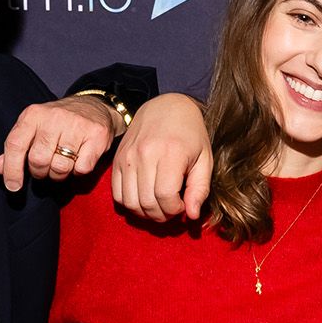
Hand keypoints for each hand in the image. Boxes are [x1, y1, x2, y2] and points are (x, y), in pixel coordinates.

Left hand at [0, 95, 120, 191]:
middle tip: (44, 170)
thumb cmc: (58, 123)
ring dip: (59, 174)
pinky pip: (82, 168)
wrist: (94, 106)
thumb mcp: (33, 128)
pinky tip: (78, 161)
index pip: (15, 144)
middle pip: (38, 160)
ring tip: (61, 165)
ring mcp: (77, 125)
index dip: (12, 169)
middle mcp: (54, 117)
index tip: (13, 187)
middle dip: (40, 173)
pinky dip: (78, 171)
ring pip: (60, 166)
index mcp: (33, 115)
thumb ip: (15, 148)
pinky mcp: (96, 135)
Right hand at [110, 94, 213, 221]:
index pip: (166, 196)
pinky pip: (117, 194)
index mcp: (170, 153)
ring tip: (159, 207)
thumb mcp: (204, 159)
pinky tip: (144, 200)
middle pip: (147, 202)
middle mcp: (145, 154)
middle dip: (161, 215)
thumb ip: (200, 188)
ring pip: (130, 202)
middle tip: (171, 210)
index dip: (175, 209)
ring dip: (145, 213)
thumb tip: (192, 215)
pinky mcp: (117, 159)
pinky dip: (129, 204)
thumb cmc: (190, 134)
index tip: (182, 206)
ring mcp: (127, 157)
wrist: (166, 107)